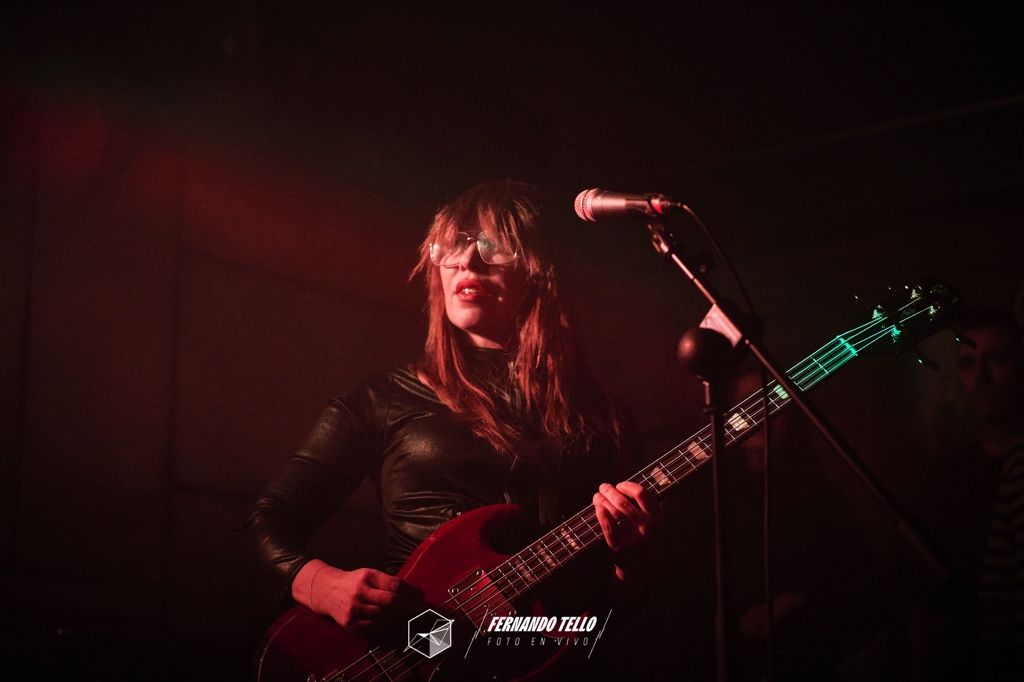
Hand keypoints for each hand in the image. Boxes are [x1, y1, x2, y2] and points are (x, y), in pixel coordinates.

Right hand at [296, 561, 415, 632]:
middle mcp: (359, 592)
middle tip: (418, 608)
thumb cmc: (354, 582)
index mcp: (367, 576)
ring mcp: (353, 609)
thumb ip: (387, 583)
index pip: (394, 585)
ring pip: (383, 616)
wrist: (326, 591)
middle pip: (391, 601)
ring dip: (394, 615)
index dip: (411, 592)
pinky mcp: (349, 623)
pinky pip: (373, 627)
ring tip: (398, 612)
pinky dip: (383, 623)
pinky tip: (384, 618)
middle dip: (408, 606)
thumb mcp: (369, 575)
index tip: (420, 597)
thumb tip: (412, 595)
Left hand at [592, 481, 660, 551]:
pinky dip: (601, 515)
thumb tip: (661, 474)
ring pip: (614, 513)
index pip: (642, 493)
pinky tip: (598, 508)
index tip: (620, 485)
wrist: (638, 568)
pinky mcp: (618, 547)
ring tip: (597, 496)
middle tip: (603, 487)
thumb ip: (658, 501)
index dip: (627, 486)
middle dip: (609, 491)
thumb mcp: (657, 521)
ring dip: (602, 501)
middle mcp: (646, 528)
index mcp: (656, 517)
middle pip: (623, 502)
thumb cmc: (646, 537)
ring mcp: (632, 538)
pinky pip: (608, 527)